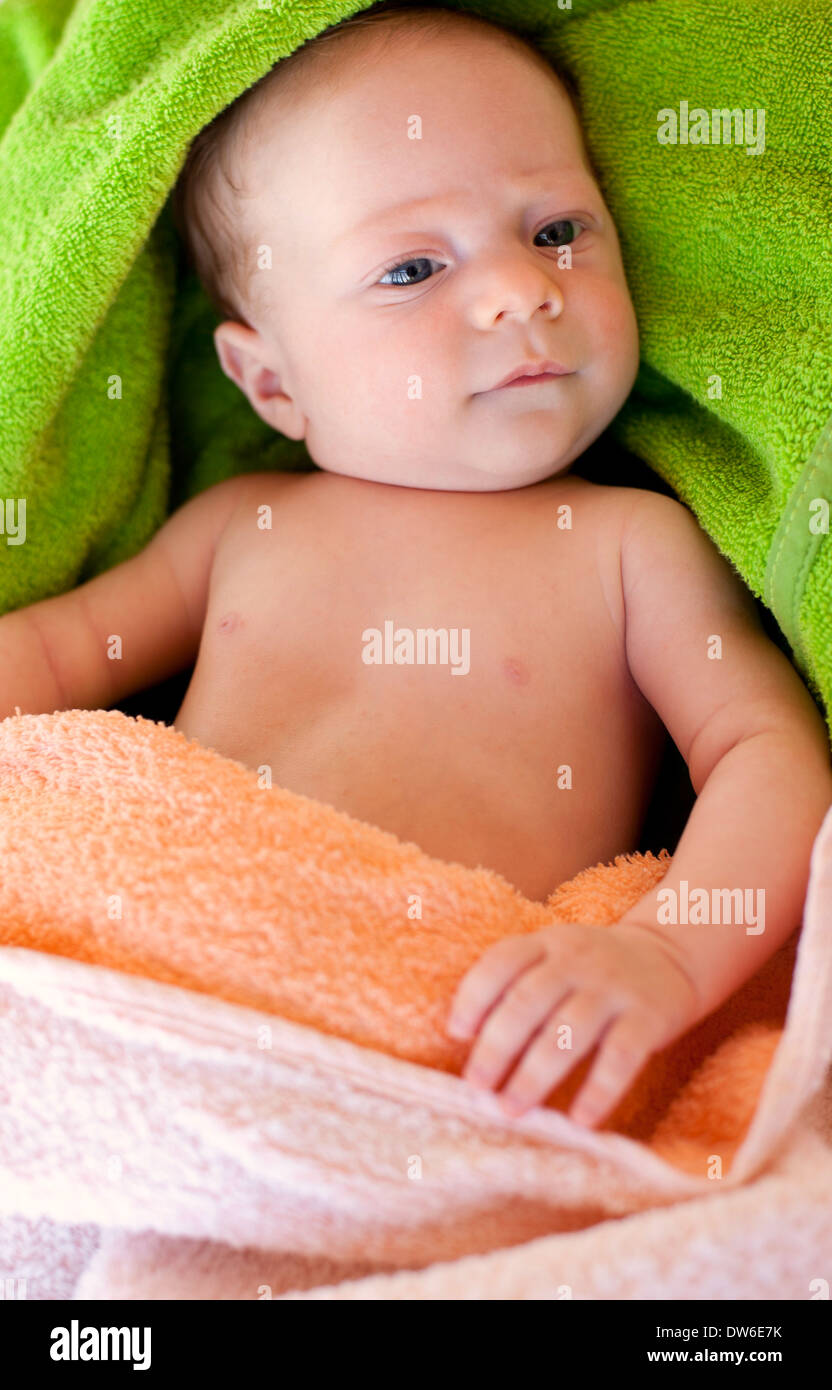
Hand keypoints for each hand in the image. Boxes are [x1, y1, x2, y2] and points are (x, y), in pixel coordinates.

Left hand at [446, 922, 702, 1127]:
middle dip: (496, 1048)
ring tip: (511, 1109)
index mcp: (547, 943)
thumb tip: (462, 1035)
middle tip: (477, 1088)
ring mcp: (614, 988)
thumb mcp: (554, 958)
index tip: (457, 1033)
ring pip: (568, 1034)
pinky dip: (598, 1091)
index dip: (474, 996)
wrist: (670, 957)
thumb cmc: (591, 971)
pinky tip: (579, 1121)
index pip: (502, 961)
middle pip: (528, 1002)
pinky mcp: (649, 1018)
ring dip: (534, 1076)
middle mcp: (578, 960)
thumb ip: (515, 984)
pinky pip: (621, 1058)